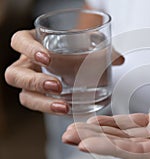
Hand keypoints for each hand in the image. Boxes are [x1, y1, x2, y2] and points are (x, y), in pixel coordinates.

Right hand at [5, 29, 123, 113]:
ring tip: (64, 106)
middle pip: (15, 74)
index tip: (47, 58)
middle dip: (34, 82)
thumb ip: (105, 51)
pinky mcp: (41, 98)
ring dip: (42, 102)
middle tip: (56, 86)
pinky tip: (69, 112)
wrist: (80, 63)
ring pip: (25, 95)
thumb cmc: (79, 50)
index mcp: (35, 44)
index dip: (29, 49)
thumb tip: (119, 59)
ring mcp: (32, 83)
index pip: (19, 41)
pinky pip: (40, 106)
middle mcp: (28, 64)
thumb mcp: (91, 46)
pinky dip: (52, 110)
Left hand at [63, 81, 149, 158]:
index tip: (84, 143)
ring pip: (126, 134)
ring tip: (75, 128)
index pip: (137, 153)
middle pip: (124, 145)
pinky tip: (98, 120)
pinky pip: (135, 121)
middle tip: (67, 136)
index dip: (110, 148)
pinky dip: (116, 121)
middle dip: (96, 141)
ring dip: (101, 131)